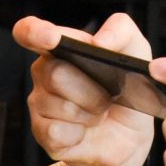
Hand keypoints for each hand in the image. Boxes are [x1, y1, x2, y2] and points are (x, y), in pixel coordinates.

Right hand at [14, 13, 155, 165]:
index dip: (35, 33)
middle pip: (56, 73)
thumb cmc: (127, 90)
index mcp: (60, 47)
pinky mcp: (42, 133)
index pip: (30, 32)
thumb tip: (100, 42)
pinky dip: (79, 134)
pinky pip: (57, 131)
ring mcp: (39, 103)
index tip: (51, 38)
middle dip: (90, 89)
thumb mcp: (136, 52)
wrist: (131, 134)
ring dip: (90, 113)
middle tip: (107, 96)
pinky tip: (84, 132)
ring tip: (98, 114)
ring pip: (61, 105)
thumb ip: (122, 31)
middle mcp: (44, 72)